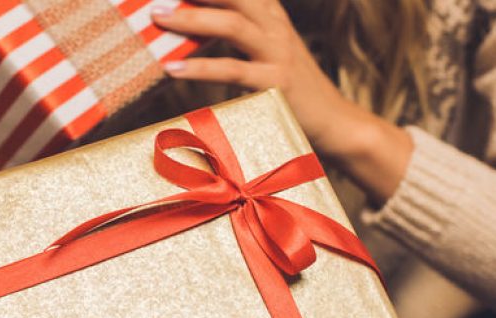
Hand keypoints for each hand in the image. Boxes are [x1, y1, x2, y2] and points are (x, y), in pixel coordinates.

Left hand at [151, 0, 411, 203]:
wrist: (337, 123)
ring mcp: (279, 54)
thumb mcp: (270, 52)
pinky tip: (173, 69)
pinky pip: (234, 71)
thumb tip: (190, 27)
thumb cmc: (294, 91)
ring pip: (233, 25)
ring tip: (158, 17)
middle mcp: (276, 27)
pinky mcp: (277, 84)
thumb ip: (239, 34)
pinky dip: (201, 68)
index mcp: (272, 16)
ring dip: (192, 19)